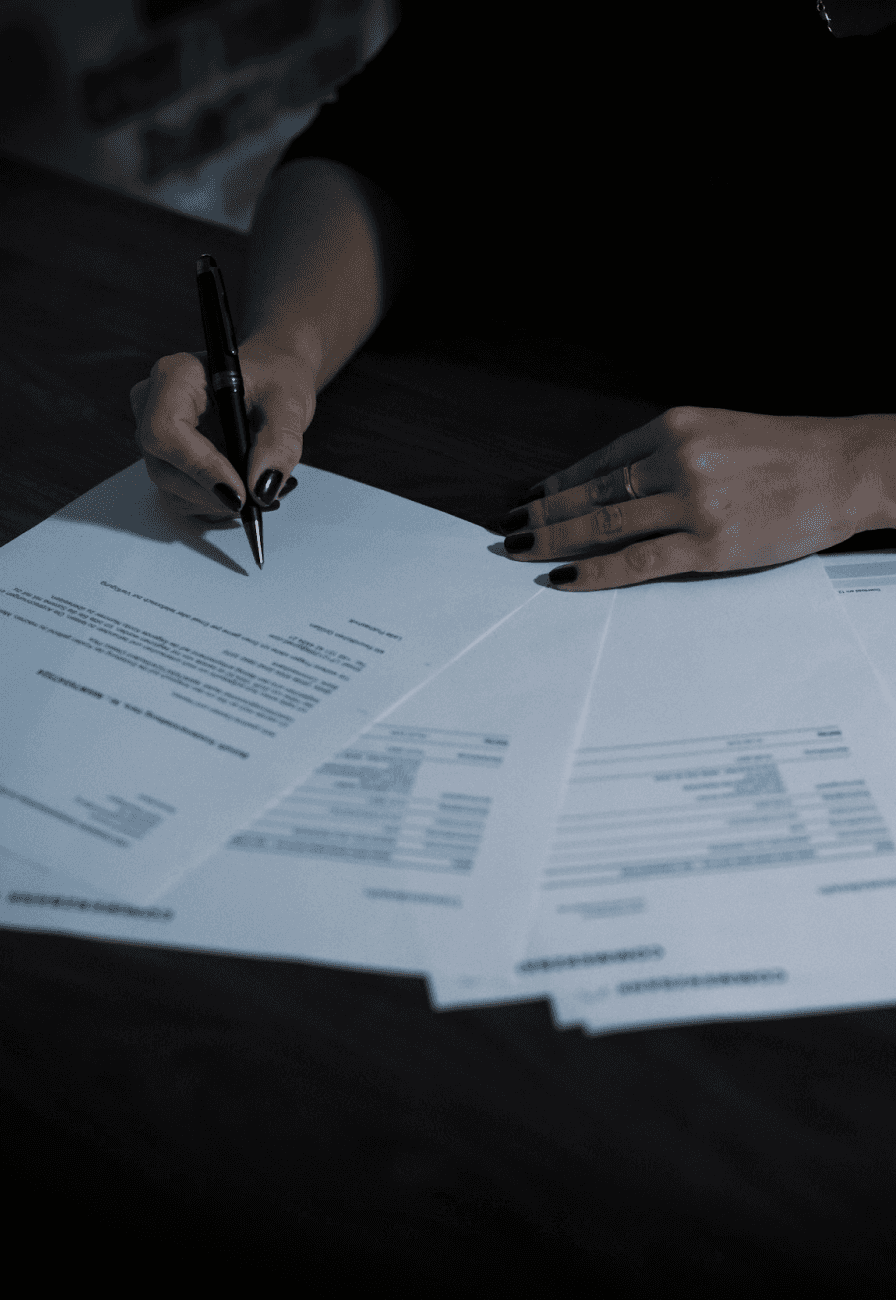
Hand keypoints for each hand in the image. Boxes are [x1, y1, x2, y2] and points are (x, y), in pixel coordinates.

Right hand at [130, 338, 317, 518]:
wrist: (270, 385)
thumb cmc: (274, 380)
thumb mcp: (288, 404)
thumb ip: (279, 443)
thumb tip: (261, 488)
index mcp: (176, 376)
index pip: (165, 430)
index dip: (200, 466)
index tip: (239, 492)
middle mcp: (153, 405)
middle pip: (163, 468)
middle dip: (214, 493)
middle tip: (261, 497)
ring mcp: (155, 437)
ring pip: (172, 491)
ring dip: (219, 503)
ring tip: (262, 491)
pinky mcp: (166, 462)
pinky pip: (182, 498)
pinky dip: (217, 504)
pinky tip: (246, 490)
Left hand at [497, 406, 894, 589]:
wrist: (845, 470)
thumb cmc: (785, 454)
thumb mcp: (717, 434)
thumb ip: (667, 455)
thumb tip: (610, 488)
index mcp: (676, 426)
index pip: (599, 462)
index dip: (558, 484)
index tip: (528, 499)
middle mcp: (678, 458)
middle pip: (591, 494)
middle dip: (542, 515)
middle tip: (508, 532)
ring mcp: (693, 503)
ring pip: (605, 525)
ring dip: (555, 540)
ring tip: (522, 552)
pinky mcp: (710, 545)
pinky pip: (637, 561)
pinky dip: (594, 571)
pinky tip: (564, 577)